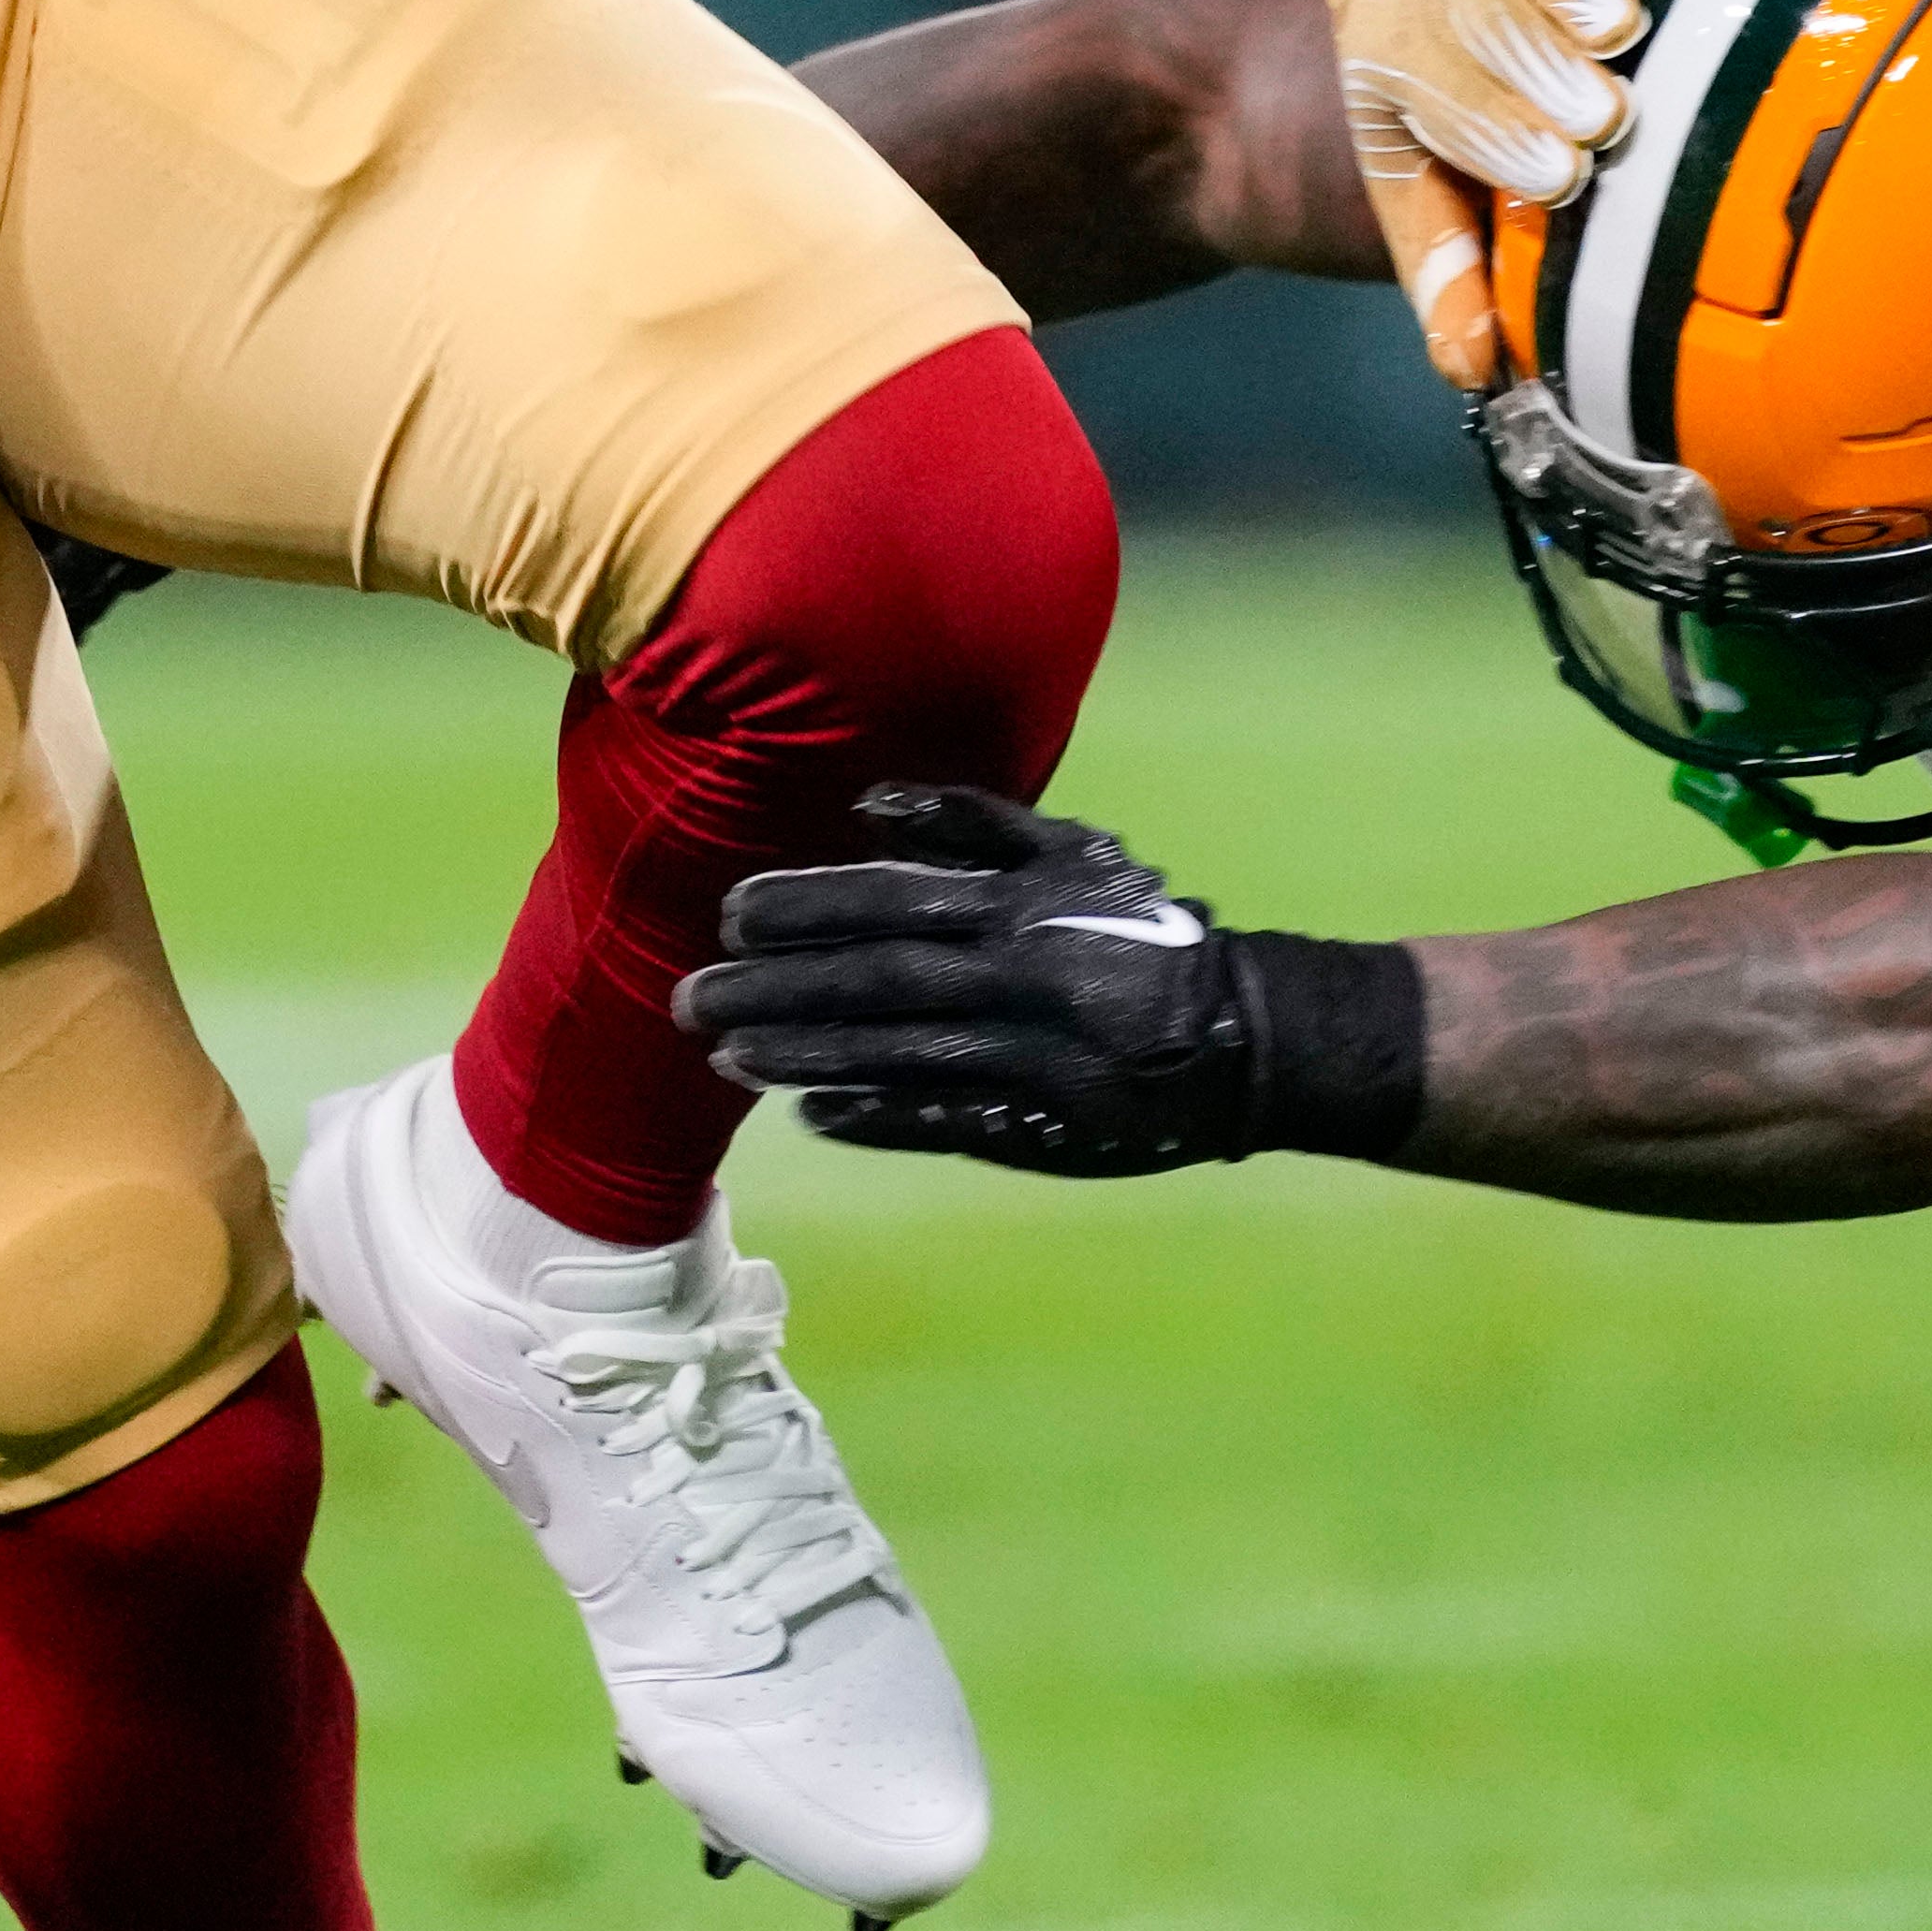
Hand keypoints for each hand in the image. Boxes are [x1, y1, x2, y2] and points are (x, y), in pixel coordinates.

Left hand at [682, 786, 1416, 1177]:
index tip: (731, 914)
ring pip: (895, 1056)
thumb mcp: (1073, 851)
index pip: (891, 903)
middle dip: (778, 988)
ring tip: (726, 1056)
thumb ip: (971, 822)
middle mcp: (1015, 979)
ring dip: (803, 1055)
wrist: (1239, 1035)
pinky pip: (944, 1121)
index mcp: (1019, 906)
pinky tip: (811, 1114)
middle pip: (875, 983)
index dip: (806, 909)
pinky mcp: (1038, 1126)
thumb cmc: (1142, 930)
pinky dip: (877, 1117)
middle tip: (692, 995)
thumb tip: (867, 804)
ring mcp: (1025, 1059)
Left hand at [1318, 0, 1654, 385]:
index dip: (1534, 159)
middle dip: (1573, 92)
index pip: (1480, 127)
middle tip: (1603, 114)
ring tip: (1616, 38)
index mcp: (1409, 78)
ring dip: (1595, 8)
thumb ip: (1443, 265)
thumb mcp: (1408, 167)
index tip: (1568, 177)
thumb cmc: (1422, 68)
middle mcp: (1448, 2)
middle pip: (1525, 53)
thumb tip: (1475, 366)